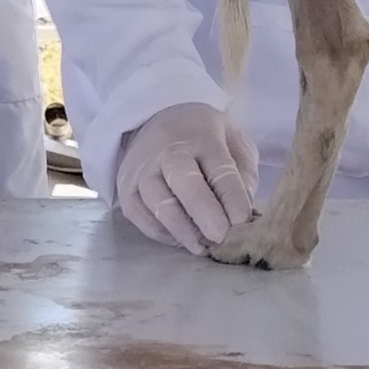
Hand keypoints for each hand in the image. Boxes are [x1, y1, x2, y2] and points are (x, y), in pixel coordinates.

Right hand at [113, 101, 258, 254]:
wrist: (160, 121)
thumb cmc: (206, 139)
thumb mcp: (235, 144)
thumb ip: (243, 177)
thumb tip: (243, 218)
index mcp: (203, 136)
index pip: (219, 168)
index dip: (231, 197)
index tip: (243, 221)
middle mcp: (167, 150)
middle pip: (183, 181)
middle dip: (203, 212)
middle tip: (219, 238)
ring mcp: (141, 169)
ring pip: (157, 203)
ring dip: (182, 230)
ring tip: (203, 248)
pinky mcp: (125, 188)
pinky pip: (140, 216)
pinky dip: (162, 233)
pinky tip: (182, 240)